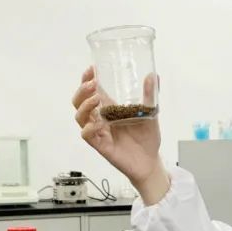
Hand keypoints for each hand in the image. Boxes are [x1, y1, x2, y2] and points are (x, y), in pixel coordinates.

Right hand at [72, 67, 169, 202]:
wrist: (151, 161)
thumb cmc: (147, 138)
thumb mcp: (151, 113)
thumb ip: (150, 95)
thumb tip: (152, 75)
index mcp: (110, 108)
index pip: (91, 91)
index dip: (87, 79)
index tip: (91, 69)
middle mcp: (101, 119)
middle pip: (79, 102)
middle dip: (82, 90)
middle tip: (92, 83)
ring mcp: (99, 132)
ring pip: (80, 117)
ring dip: (84, 106)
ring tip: (96, 99)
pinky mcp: (101, 146)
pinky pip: (87, 136)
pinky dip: (89, 128)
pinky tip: (98, 123)